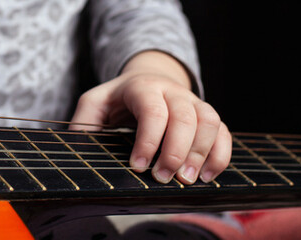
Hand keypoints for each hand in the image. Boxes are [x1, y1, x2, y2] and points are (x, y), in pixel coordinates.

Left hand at [70, 51, 230, 183]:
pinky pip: (223, 132)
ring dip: (201, 153)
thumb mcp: (94, 103)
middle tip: (164, 178)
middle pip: (185, 117)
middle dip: (176, 151)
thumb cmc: (118, 98)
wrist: (147, 78)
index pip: (152, 111)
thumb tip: (77, 146)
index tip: (138, 166)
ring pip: (209, 122)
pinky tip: (207, 176)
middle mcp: (173, 92)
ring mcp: (193, 102)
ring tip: (188, 180)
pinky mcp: (206, 116)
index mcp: (143, 87)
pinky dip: (220, 155)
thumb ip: (84, 122)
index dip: (148, 140)